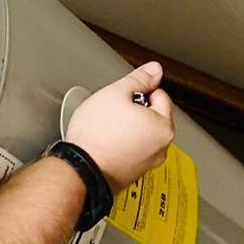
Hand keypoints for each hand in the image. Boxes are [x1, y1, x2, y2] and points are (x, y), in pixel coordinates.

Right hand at [68, 63, 174, 188]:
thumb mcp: (115, 93)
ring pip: (142, 134)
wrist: (80, 170)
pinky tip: (105, 143)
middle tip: (113, 112)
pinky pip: (132, 151)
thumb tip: (154, 70)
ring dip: (128, 128)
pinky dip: (122, 145)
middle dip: (135, 110)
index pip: (159, 95)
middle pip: (153, 116)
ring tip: (107, 128)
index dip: (139, 90)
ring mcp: (148, 163)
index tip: (123, 95)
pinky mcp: (133, 174)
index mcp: (163, 126)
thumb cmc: (96, 136)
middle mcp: (161, 148)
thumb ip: (139, 78)